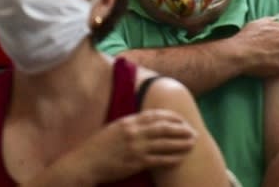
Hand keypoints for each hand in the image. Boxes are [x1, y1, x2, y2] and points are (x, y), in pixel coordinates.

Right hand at [72, 109, 196, 182]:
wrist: (85, 163)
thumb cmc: (98, 146)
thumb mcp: (115, 128)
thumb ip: (132, 123)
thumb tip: (150, 120)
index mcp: (129, 122)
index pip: (156, 115)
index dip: (172, 117)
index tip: (182, 120)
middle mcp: (134, 133)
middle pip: (164, 128)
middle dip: (181, 129)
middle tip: (193, 131)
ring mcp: (135, 148)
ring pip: (165, 144)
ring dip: (181, 143)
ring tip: (192, 143)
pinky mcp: (136, 163)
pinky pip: (159, 160)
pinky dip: (171, 158)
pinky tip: (180, 158)